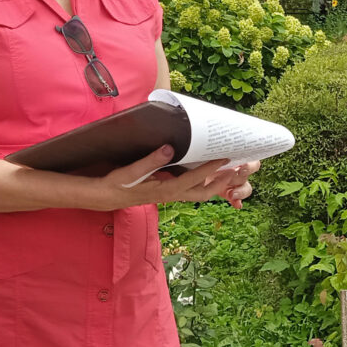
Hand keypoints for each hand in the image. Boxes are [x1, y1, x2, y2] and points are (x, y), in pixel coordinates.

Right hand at [100, 148, 258, 208]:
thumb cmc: (118, 184)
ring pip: (200, 192)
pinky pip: (192, 188)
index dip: (211, 169)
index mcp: (165, 190)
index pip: (194, 180)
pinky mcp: (169, 191)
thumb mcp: (131, 172)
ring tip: (231, 170)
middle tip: (239, 168)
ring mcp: (172, 194)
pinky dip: (204, 181)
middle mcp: (172, 194)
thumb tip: (170, 149)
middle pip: (204, 192)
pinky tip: (210, 171)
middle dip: (222, 182)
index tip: (225, 158)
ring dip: (216, 183)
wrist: (107, 197)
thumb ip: (151, 161)